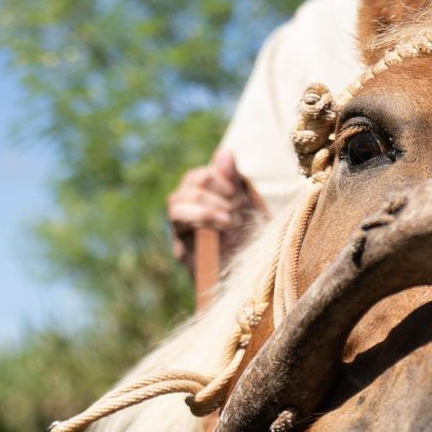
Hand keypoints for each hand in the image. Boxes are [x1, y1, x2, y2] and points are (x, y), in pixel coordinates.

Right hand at [166, 145, 264, 268]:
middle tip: (237, 213)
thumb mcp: (249, 205)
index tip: (240, 197)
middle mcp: (188, 214)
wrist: (256, 280)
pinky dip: (203, 221)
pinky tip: (224, 231)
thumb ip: (235, 179)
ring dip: (208, 208)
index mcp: (203, 200)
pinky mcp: (181, 252)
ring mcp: (181, 233)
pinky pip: (179, 225)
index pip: (199, 176)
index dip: (219, 179)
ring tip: (230, 223)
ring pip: (176, 203)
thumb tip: (225, 151)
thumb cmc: (254, 242)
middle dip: (216, 195)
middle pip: (188, 186)